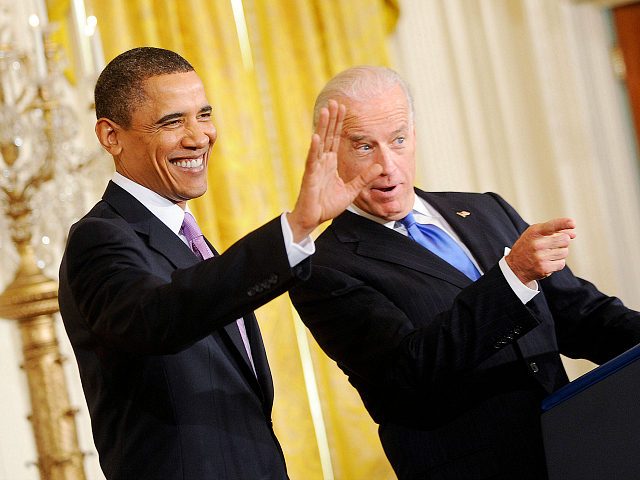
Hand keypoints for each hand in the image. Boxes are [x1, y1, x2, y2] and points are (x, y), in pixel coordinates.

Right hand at [287, 99, 381, 241]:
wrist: (313, 219)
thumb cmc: (327, 205)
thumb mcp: (352, 190)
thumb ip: (364, 178)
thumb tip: (380, 166)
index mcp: (330, 163)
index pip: (336, 139)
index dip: (339, 124)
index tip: (344, 109)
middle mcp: (322, 162)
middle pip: (328, 136)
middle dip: (332, 119)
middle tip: (335, 101)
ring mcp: (315, 168)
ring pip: (319, 143)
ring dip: (323, 127)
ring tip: (326, 111)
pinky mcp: (310, 177)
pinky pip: (312, 160)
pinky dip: (314, 149)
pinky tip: (316, 136)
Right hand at [506, 217, 576, 287]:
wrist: (515, 266)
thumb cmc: (528, 247)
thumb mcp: (536, 234)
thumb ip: (554, 231)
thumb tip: (573, 234)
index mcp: (534, 232)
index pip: (552, 225)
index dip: (564, 223)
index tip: (572, 224)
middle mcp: (536, 244)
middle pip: (565, 240)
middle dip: (563, 241)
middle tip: (554, 244)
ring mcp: (540, 257)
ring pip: (565, 252)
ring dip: (560, 253)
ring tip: (548, 254)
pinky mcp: (544, 268)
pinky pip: (561, 263)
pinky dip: (557, 263)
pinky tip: (547, 261)